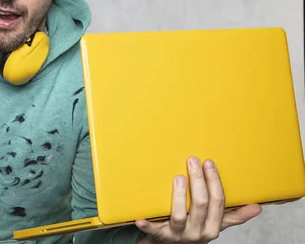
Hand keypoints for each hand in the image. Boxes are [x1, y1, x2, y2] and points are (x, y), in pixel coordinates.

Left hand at [135, 157, 261, 243]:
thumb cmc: (193, 230)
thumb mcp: (214, 223)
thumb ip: (233, 216)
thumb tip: (257, 207)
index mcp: (212, 227)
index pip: (218, 202)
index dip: (214, 181)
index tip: (208, 163)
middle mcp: (197, 232)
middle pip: (200, 205)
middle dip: (198, 181)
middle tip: (192, 161)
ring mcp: (178, 234)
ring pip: (180, 215)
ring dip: (180, 196)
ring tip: (179, 177)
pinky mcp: (159, 236)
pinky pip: (153, 230)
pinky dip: (147, 225)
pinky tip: (141, 218)